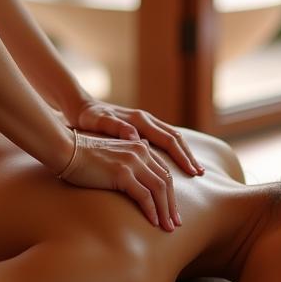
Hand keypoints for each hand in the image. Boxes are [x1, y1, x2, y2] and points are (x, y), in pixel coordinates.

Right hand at [55, 129, 182, 231]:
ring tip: (167, 228)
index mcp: (139, 146)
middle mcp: (140, 152)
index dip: (170, 192)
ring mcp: (132, 162)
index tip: (172, 210)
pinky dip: (152, 210)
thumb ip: (128, 159)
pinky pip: (144, 195)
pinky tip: (153, 222)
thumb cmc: (85, 155)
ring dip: (165, 210)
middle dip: (172, 204)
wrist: (67, 150)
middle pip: (165, 180)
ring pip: (159, 189)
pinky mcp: (122, 173)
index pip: (163, 171)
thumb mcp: (112, 154)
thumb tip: (138, 174)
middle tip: (175, 223)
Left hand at [69, 98, 204, 178]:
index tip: (191, 172)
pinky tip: (177, 163)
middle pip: (175, 138)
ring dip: (184, 153)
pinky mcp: (141, 127)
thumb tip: (135, 137)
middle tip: (199, 174)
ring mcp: (145, 123)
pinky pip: (164, 138)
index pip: (167, 139)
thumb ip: (116, 127)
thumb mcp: (98, 121)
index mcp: (139, 120)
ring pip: (172, 138)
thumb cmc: (88, 117)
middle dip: (188, 156)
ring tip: (195, 171)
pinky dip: (174, 150)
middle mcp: (146, 119)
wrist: (81, 107)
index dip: (180, 156)